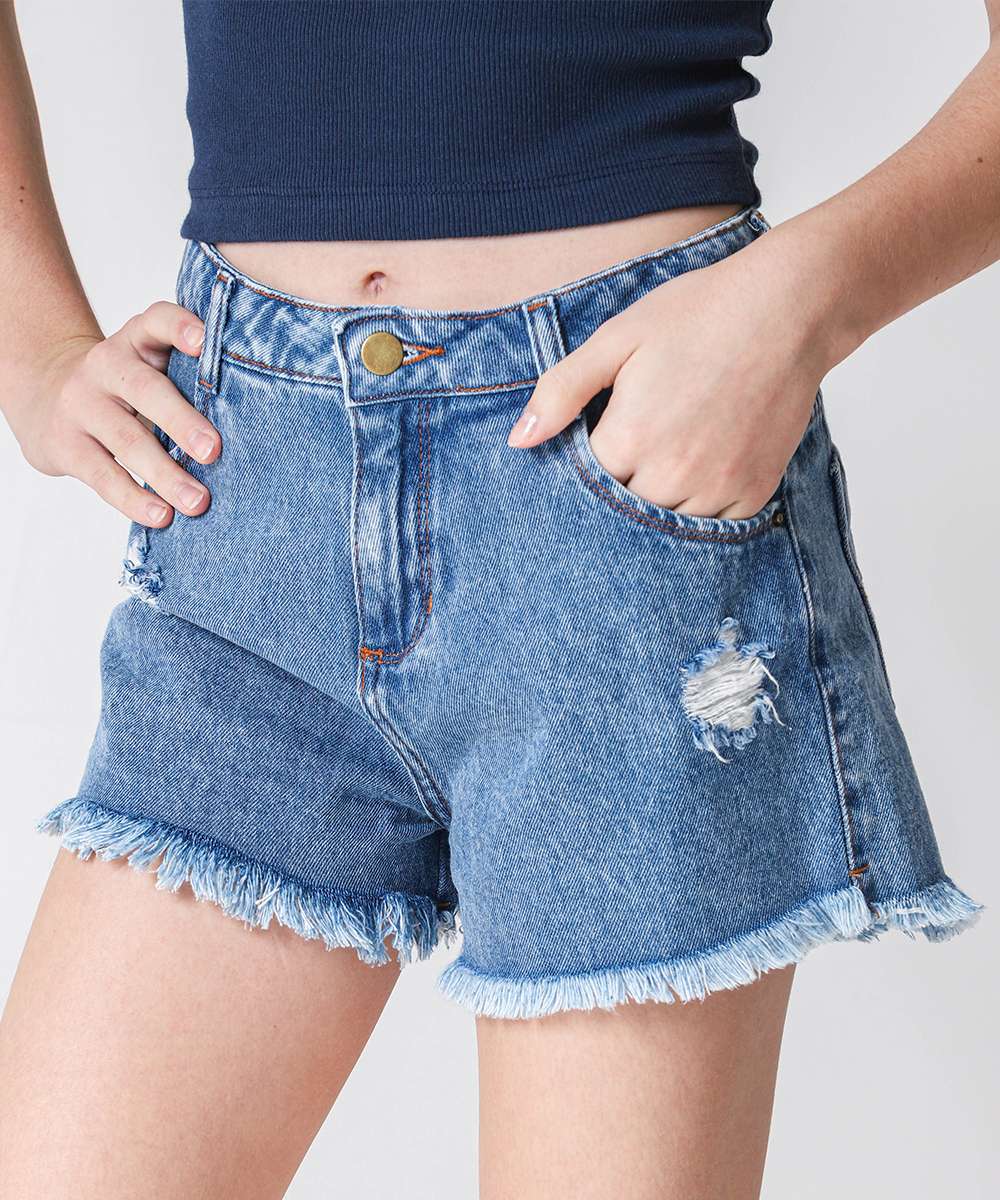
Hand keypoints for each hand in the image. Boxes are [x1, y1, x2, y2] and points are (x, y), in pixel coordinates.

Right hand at [6, 303, 220, 526]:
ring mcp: (82, 405)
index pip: (156, 320)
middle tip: (214, 451)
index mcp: (136, 341)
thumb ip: (189, 379)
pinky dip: (134, 498)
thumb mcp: (150, 367)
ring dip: (165, 474)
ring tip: (197, 502)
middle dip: (181, 422)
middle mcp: (106, 366)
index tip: (203, 341)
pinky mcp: (65, 445)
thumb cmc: (125, 389)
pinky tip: (161, 516)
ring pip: (126, 440)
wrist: (46, 396)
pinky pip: (103, 475)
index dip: (179, 326)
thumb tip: (254, 428)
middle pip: (145, 389)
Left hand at [507, 230, 833, 518]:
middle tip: (636, 446)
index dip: (586, 464)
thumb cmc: (696, 314)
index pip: (583, 484)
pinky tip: (700, 469)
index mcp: (629, 438)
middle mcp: (671, 474)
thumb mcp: (616, 339)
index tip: (599, 440)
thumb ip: (561, 391)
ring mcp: (716, 487)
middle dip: (619, 487)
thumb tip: (518, 442)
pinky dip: (700, 507)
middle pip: (622, 510)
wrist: (787, 308)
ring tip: (668, 455)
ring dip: (657, 503)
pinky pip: (712, 526)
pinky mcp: (753, 491)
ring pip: (665, 526)